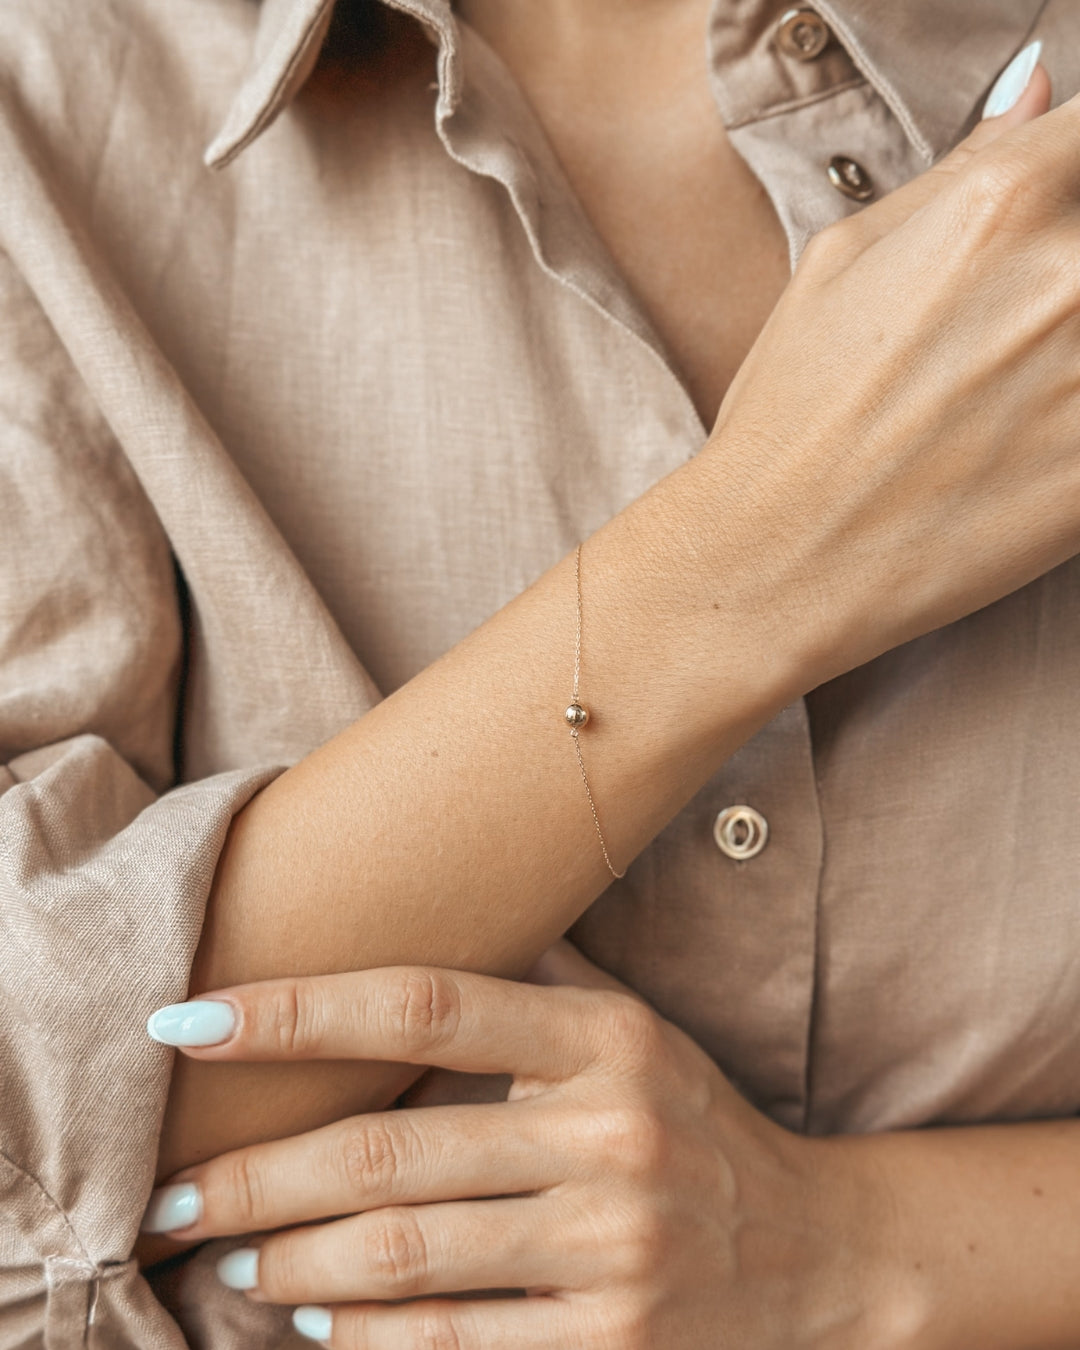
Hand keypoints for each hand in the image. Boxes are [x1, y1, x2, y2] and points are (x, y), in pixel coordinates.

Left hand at [142, 943, 913, 1348]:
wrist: (822, 1255)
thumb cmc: (696, 1121)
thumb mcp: (636, 1030)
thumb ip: (538, 981)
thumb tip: (424, 910)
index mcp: (606, 1038)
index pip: (425, 1005)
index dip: (296, 1011)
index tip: (186, 1022)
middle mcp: (611, 1132)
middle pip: (389, 1149)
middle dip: (254, 1175)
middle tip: (169, 1190)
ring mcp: (616, 1247)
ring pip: (405, 1253)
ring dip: (291, 1257)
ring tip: (227, 1252)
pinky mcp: (614, 1345)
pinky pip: (455, 1341)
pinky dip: (366, 1332)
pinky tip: (314, 1316)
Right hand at [700, 56, 1079, 685]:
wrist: (773, 565)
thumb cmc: (789, 416)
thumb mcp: (842, 263)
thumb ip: (961, 168)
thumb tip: (1040, 88)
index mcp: (999, 204)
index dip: (1074, 183)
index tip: (1049, 234)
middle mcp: (1066, 276)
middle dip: (1069, 278)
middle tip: (1015, 338)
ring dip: (1072, 354)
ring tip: (1012, 397)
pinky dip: (1075, 419)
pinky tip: (1027, 445)